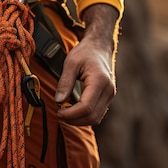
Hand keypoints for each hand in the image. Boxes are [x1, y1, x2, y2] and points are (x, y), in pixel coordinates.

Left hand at [54, 4, 118, 125]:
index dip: (70, 114)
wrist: (99, 46)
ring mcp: (110, 95)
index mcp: (100, 81)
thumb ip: (64, 83)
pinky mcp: (108, 97)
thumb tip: (58, 101)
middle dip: (74, 119)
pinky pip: (97, 113)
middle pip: (92, 116)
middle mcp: (108, 90)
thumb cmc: (85, 52)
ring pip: (96, 118)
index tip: (58, 111)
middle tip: (59, 113)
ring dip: (79, 120)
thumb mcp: (71, 63)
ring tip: (64, 112)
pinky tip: (73, 110)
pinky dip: (85, 116)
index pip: (86, 107)